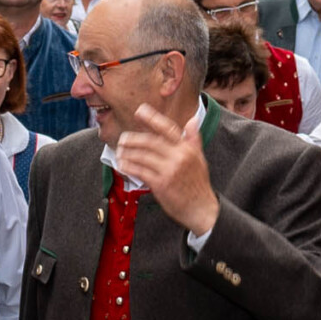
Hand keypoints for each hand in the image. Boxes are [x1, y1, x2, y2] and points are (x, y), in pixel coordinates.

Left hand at [109, 106, 218, 237]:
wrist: (201, 209)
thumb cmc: (198, 184)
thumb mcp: (199, 158)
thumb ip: (193, 139)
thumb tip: (193, 120)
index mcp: (187, 148)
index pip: (167, 128)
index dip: (152, 118)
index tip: (139, 111)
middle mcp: (178, 156)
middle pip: (150, 142)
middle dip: (133, 139)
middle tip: (122, 139)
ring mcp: (169, 170)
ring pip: (142, 156)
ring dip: (127, 153)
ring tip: (119, 152)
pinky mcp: (161, 184)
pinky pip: (140, 171)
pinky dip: (128, 167)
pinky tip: (122, 165)